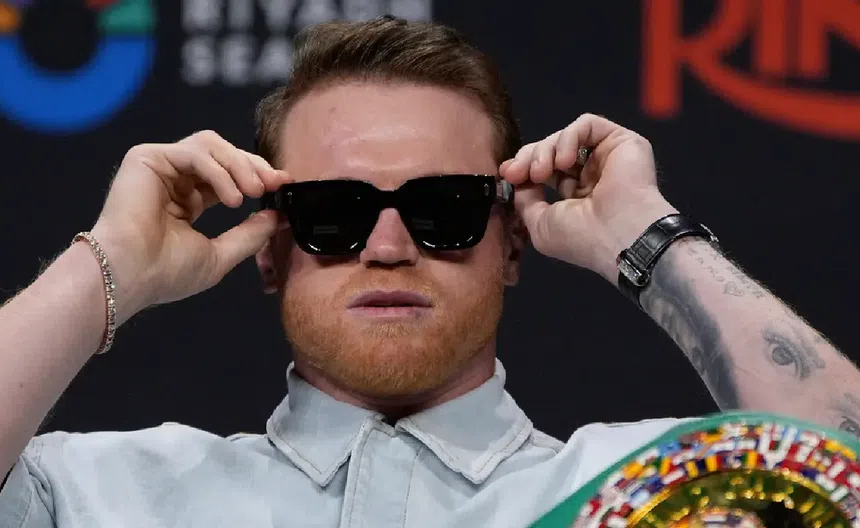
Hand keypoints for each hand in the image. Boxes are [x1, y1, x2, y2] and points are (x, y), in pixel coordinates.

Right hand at [89, 130, 289, 320]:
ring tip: (253, 192)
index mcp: (188, 201)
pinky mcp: (147, 158)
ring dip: (239, 165)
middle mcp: (174, 180)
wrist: (130, 276)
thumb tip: (279, 217)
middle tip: (274, 184)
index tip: (284, 185)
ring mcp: (160, 166)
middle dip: (254, 166)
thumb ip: (250, 234)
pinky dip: (219, 173)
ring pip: (211, 146)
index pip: (230, 176)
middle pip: (223, 154)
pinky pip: (194, 153)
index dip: (258, 176)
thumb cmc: (166, 273)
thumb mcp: (221, 254)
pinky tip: (231, 199)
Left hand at [499, 114, 677, 283]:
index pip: (544, 171)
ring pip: (565, 137)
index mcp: (575, 197)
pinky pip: (586, 125)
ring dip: (545, 151)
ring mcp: (606, 157)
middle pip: (551, 150)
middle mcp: (591, 175)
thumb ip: (525, 199)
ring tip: (541, 173)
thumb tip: (517, 180)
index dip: (522, 167)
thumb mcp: (539, 224)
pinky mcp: (621, 140)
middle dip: (528, 158)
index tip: (506, 173)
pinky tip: (564, 161)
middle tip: (517, 173)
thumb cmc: (581, 237)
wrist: (619, 235)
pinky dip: (568, 138)